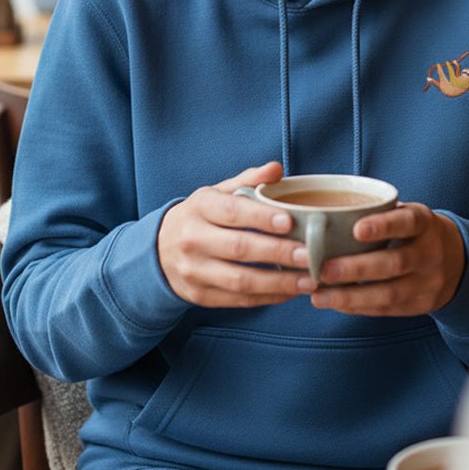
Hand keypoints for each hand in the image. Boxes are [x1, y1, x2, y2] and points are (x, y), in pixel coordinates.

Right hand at [157, 161, 306, 307]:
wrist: (159, 249)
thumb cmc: (200, 217)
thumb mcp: (216, 193)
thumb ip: (248, 181)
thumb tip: (276, 169)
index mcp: (200, 208)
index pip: (232, 212)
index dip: (261, 217)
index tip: (290, 221)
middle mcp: (193, 239)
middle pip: (239, 248)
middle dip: (277, 252)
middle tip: (309, 254)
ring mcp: (194, 270)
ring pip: (240, 280)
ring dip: (278, 282)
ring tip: (308, 279)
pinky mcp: (199, 295)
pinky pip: (238, 300)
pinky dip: (267, 298)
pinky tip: (290, 291)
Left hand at [307, 203, 464, 317]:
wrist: (457, 261)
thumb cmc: (412, 231)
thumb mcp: (405, 214)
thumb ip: (375, 213)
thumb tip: (319, 213)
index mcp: (423, 223)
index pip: (406, 222)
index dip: (382, 225)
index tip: (356, 229)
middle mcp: (429, 253)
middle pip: (394, 263)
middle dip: (356, 269)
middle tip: (322, 269)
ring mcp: (428, 283)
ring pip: (389, 293)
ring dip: (351, 296)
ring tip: (319, 296)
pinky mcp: (421, 306)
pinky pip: (387, 309)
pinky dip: (359, 307)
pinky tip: (335, 303)